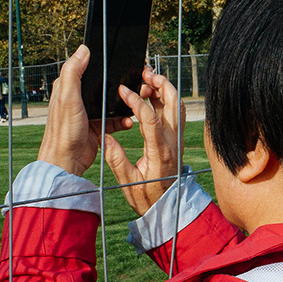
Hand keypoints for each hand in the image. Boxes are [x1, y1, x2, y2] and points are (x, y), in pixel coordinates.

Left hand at [38, 45, 133, 175]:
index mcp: (67, 87)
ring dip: (122, 104)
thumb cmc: (63, 131)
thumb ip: (73, 73)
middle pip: (101, 84)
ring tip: (133, 103)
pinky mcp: (96, 126)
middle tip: (132, 83)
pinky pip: (114, 119)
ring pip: (110, 102)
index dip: (98, 62)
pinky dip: (123, 120)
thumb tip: (83, 50)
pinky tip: (128, 122)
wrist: (68, 161)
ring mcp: (88, 112)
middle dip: (116, 85)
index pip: (83, 67)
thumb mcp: (68, 98)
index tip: (115, 59)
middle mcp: (77, 98)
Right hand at [103, 66, 183, 216]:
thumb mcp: (128, 183)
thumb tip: (105, 138)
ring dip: (164, 89)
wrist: (169, 207)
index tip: (122, 91)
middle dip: (160, 84)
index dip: (136, 101)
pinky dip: (164, 99)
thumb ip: (116, 160)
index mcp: (161, 152)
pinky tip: (150, 94)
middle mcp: (173, 142)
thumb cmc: (147, 197)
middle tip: (143, 74)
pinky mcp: (177, 139)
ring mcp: (178, 140)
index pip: (150, 118)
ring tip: (146, 79)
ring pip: (176, 106)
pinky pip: (174, 113)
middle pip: (173, 104)